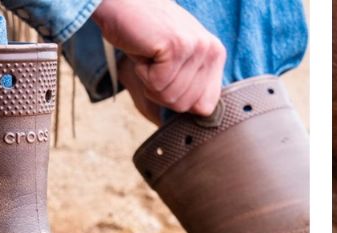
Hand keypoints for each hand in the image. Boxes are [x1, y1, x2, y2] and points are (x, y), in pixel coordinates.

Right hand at [92, 0, 225, 116]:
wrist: (120, 2)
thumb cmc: (145, 33)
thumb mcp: (176, 60)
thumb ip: (191, 84)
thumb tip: (197, 118)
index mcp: (216, 55)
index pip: (206, 106)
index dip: (179, 99)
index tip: (166, 74)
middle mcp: (211, 50)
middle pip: (186, 105)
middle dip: (161, 90)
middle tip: (154, 61)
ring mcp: (196, 47)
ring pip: (170, 97)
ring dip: (149, 81)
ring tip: (149, 53)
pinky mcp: (176, 47)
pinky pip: (156, 84)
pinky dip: (141, 72)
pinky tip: (143, 49)